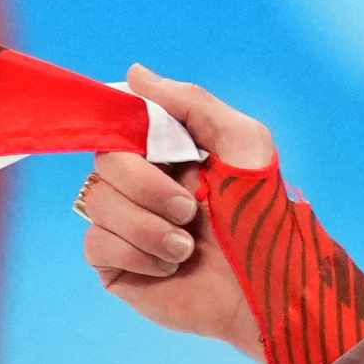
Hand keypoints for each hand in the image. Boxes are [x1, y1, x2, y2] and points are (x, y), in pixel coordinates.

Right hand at [80, 66, 273, 361]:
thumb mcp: (243, 142)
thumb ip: (191, 103)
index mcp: (167, 152)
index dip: (128, 132)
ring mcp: (125, 224)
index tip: (153, 147)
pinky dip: (137, 253)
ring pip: (96, 202)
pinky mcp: (116, 265)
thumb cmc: (263, 217)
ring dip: (147, 226)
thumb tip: (134, 74)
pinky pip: (96, 243)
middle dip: (148, 187)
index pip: (121, 124)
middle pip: (104, 162)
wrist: (268, 290)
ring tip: (187, 246)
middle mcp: (141, 185)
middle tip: (189, 210)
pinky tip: (170, 266)